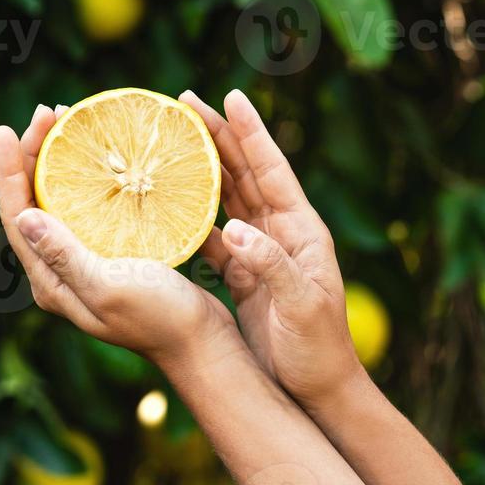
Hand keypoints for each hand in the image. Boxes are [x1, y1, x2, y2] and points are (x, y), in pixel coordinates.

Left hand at [0, 104, 237, 369]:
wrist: (201, 343)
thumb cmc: (159, 318)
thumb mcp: (109, 285)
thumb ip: (66, 255)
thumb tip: (22, 215)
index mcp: (51, 280)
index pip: (15, 214)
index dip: (6, 169)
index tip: (5, 128)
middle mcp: (60, 271)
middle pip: (32, 200)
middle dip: (32, 154)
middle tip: (49, 111)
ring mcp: (86, 262)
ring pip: (59, 199)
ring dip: (57, 159)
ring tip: (69, 122)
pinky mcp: (113, 254)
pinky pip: (89, 205)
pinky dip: (89, 175)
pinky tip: (104, 156)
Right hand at [181, 89, 362, 409]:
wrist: (318, 389)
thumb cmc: (319, 348)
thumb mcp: (301, 305)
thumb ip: (271, 265)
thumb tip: (233, 229)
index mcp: (300, 228)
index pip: (272, 168)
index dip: (252, 131)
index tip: (231, 95)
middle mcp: (280, 230)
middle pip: (244, 171)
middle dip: (217, 135)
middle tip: (185, 103)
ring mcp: (260, 248)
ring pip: (227, 196)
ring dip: (202, 166)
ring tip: (173, 139)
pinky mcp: (242, 271)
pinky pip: (212, 232)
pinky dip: (191, 214)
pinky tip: (166, 202)